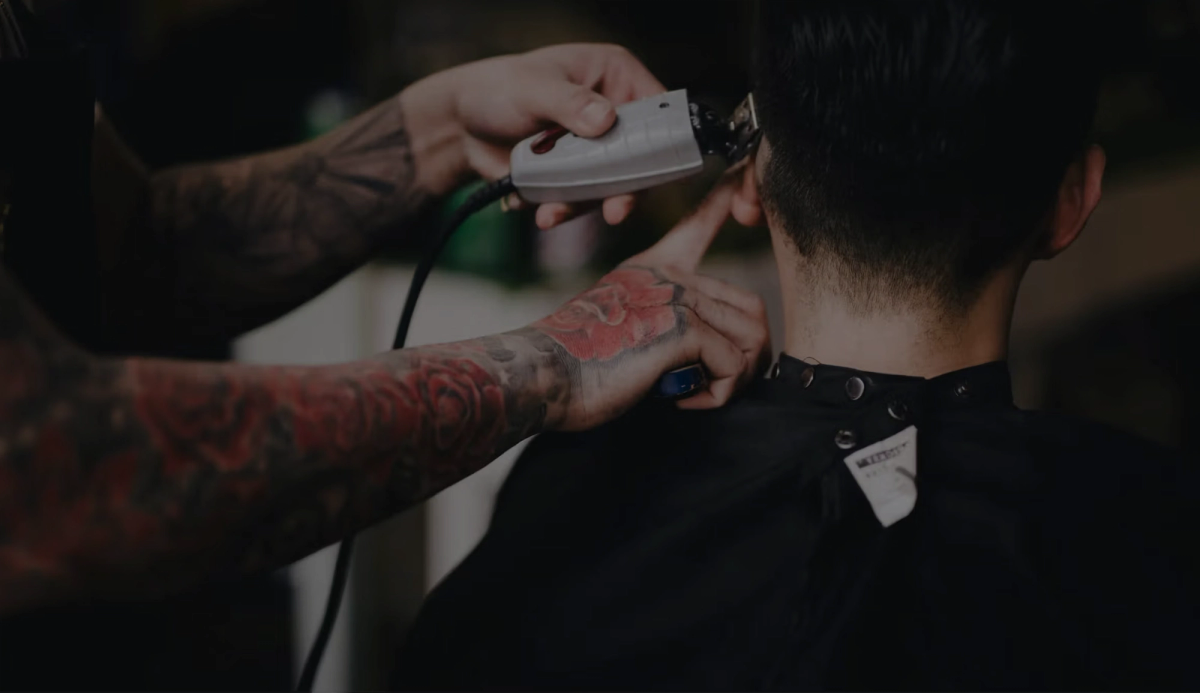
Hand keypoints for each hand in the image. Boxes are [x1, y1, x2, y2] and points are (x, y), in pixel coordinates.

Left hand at [405, 43, 665, 228]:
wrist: (461, 127)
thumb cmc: (499, 89)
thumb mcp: (533, 88)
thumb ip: (569, 103)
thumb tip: (605, 120)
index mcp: (617, 78)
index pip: (657, 110)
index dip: (663, 140)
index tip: (652, 169)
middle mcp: (615, 115)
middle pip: (642, 157)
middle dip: (626, 188)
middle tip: (615, 211)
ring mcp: (598, 151)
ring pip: (613, 187)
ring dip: (586, 205)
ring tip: (550, 213)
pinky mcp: (579, 179)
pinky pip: (585, 202)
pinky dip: (564, 210)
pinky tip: (539, 211)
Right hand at [528, 174, 770, 430]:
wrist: (540, 374)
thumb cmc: (573, 368)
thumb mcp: (618, 329)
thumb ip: (657, 326)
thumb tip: (698, 358)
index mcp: (650, 271)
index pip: (697, 228)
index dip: (724, 203)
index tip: (739, 179)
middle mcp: (669, 277)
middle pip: (749, 308)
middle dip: (747, 356)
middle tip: (718, 385)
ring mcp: (677, 297)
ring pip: (751, 336)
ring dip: (735, 378)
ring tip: (702, 394)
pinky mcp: (683, 328)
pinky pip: (733, 365)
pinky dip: (717, 394)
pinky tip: (683, 400)